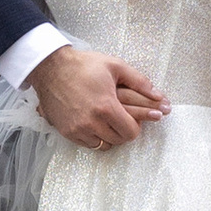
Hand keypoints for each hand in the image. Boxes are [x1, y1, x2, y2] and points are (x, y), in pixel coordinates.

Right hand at [33, 44, 166, 151]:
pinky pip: (88, 144)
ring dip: (110, 136)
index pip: (131, 132)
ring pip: (103, 145)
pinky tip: (96, 126)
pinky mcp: (66, 131)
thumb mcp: (115, 66)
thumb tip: (159, 95)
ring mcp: (78, 128)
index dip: (136, 127)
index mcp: (107, 106)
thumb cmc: (84, 65)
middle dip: (124, 131)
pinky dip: (94, 137)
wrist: (51, 67)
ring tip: (109, 123)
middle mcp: (92, 122)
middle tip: (123, 121)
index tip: (133, 120)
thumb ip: (140, 82)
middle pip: (118, 140)